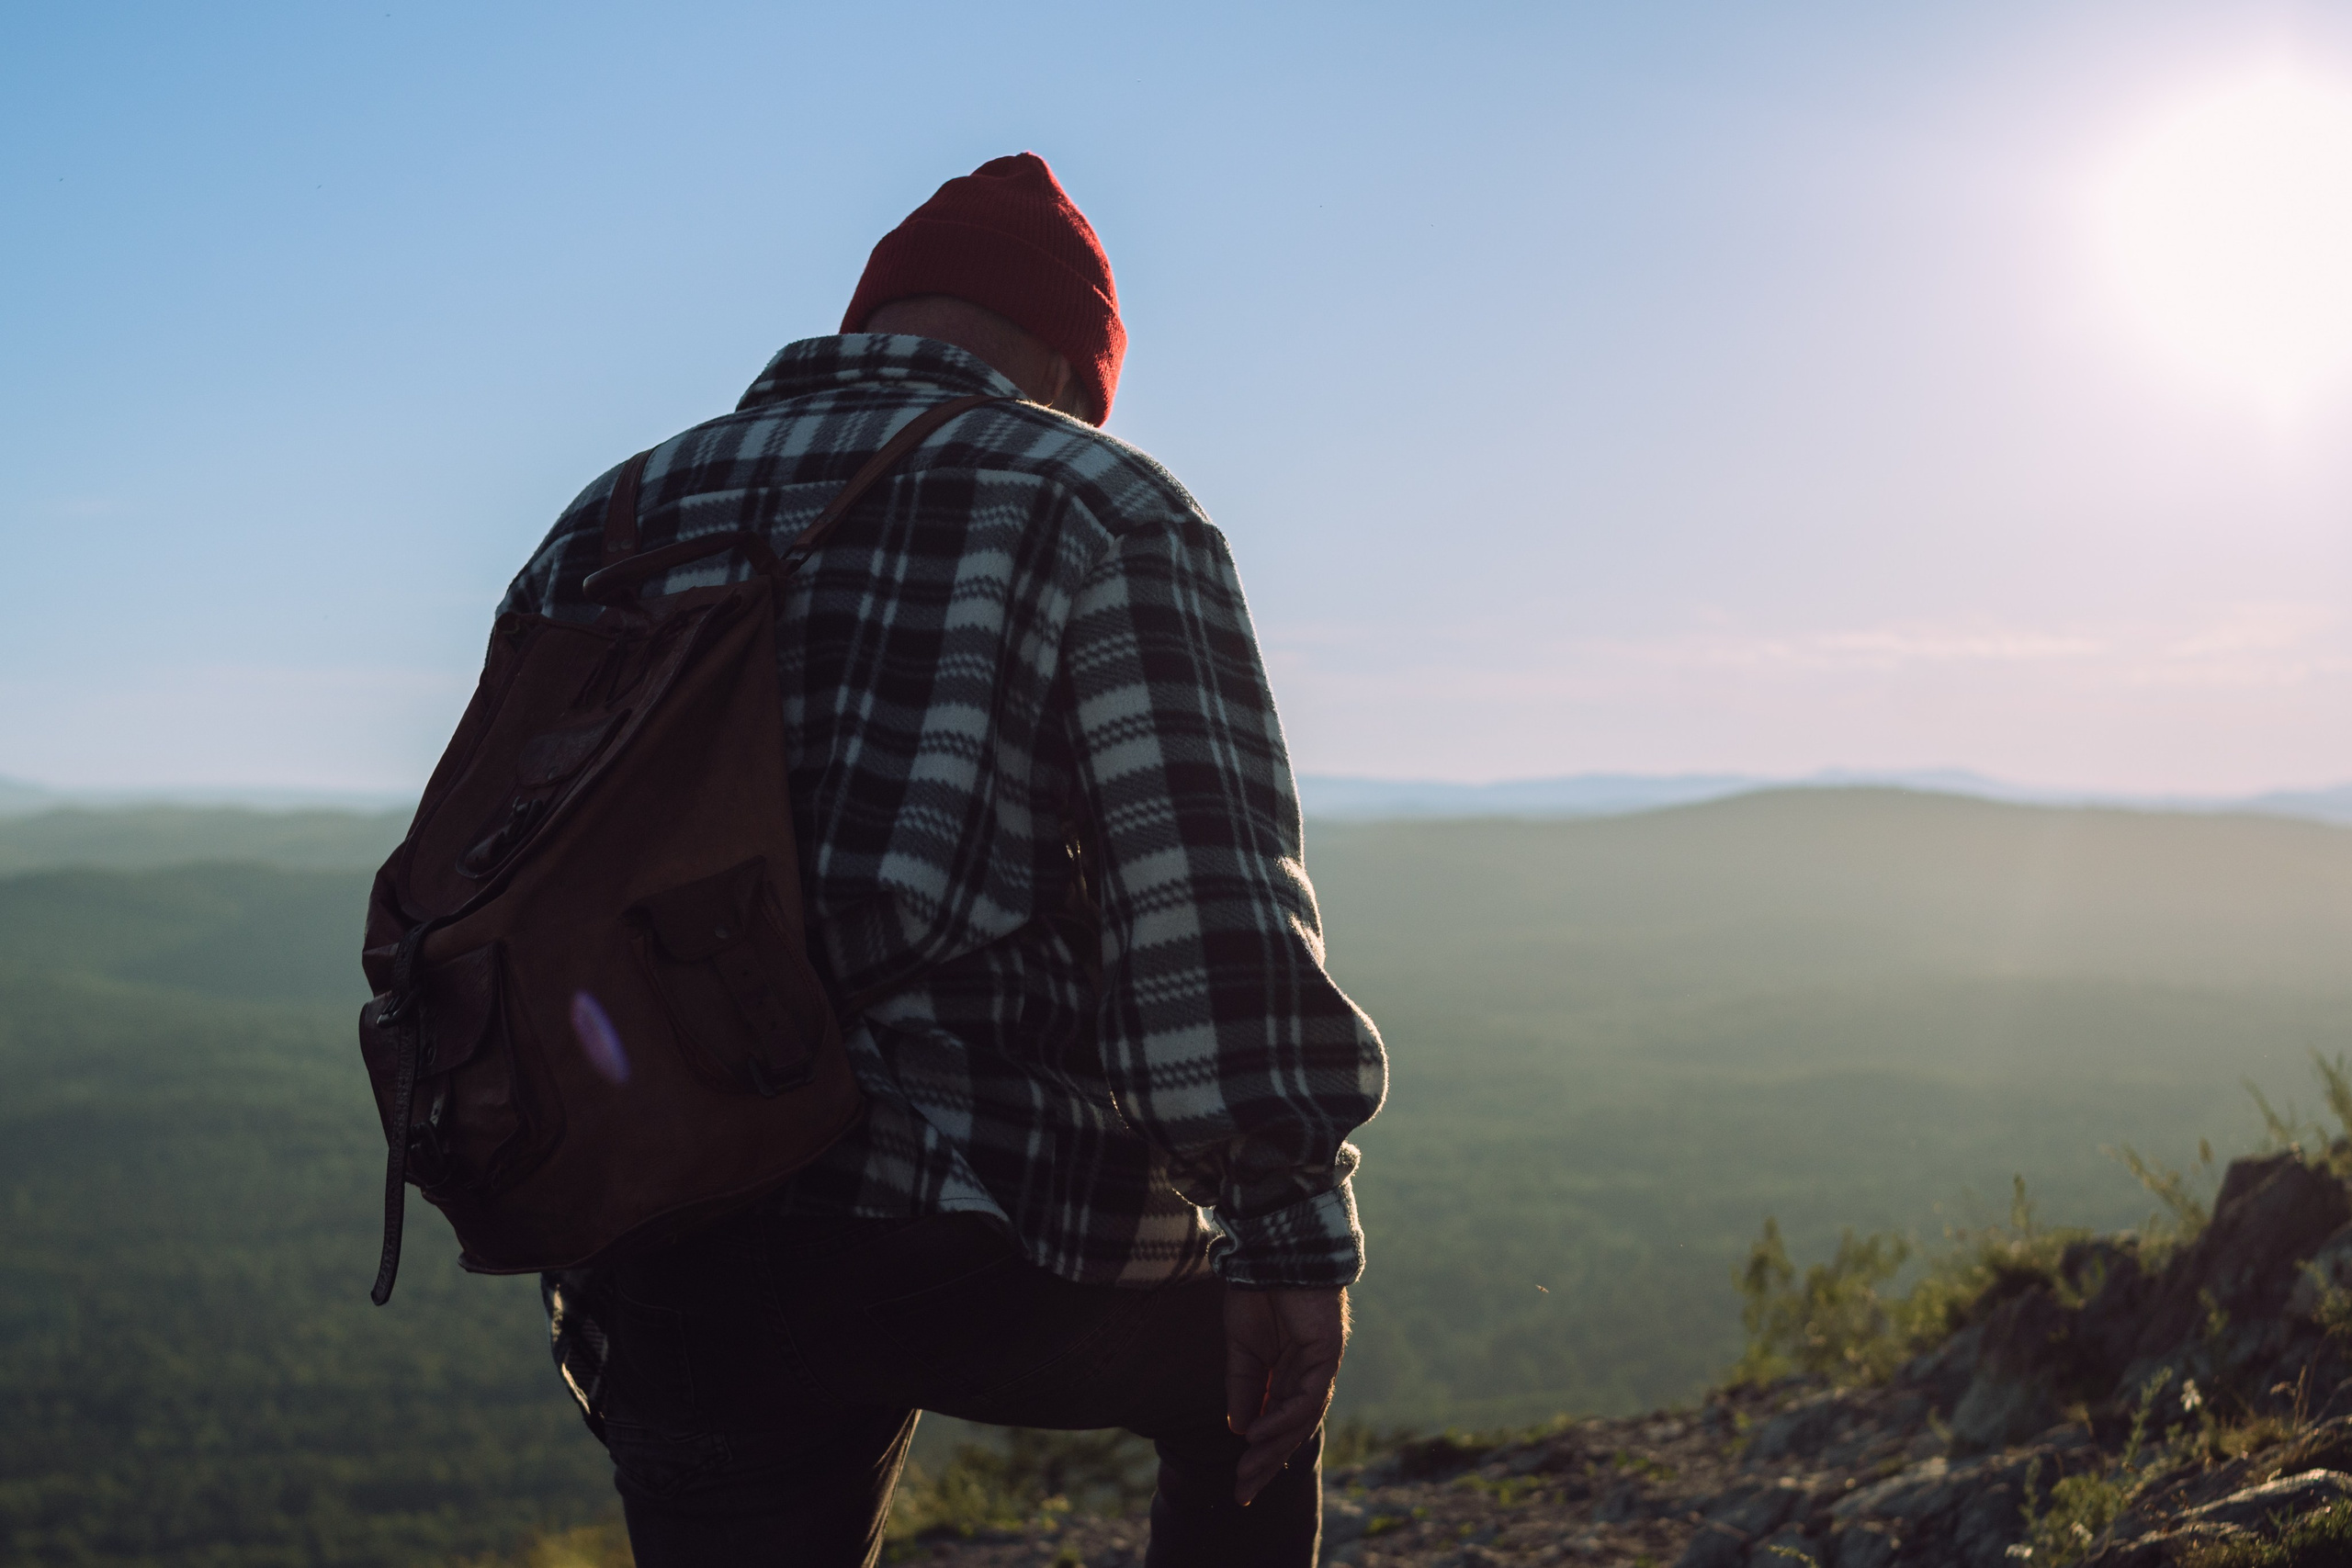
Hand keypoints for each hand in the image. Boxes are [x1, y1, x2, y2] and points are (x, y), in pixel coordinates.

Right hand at [1224, 1285, 1348, 1504]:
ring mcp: (1319, 1367)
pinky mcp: (1327, 1355)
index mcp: (1286, 1374)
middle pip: (1290, 1431)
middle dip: (1266, 1464)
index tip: (1240, 1486)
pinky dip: (1284, 1418)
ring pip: (1300, 1420)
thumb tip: (1239, 1430)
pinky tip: (1259, 1434)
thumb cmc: (1256, 1294)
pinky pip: (1307, 1397)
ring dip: (1272, 1447)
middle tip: (1243, 1494)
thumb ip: (1244, 1388)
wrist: (1274, 1253)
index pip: (1275, 1424)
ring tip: (1248, 1470)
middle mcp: (1306, 1376)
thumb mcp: (1242, 1351)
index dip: (1258, 1456)